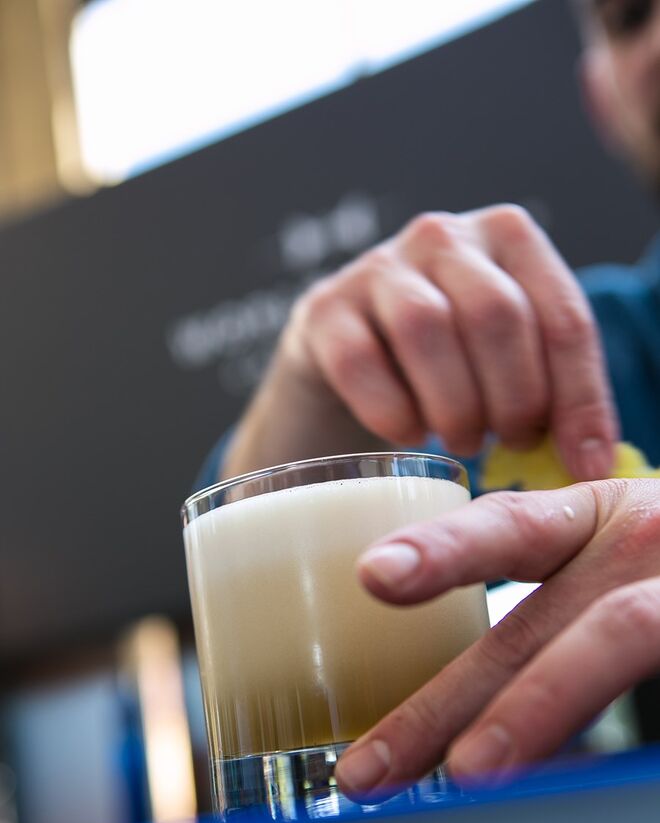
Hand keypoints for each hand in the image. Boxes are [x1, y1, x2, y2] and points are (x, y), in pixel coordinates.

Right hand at [224, 206, 617, 479]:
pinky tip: (410, 434)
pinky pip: (360, 362)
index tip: (582, 462)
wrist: (352, 354)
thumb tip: (592, 462)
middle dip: (513, 398)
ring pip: (427, 328)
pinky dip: (392, 411)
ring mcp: (377, 266)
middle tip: (511, 443)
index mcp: (509, 236)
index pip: (562, 314)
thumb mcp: (510, 360)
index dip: (579, 397)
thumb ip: (553, 393)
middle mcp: (443, 236)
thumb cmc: (448, 360)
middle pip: (496, 314)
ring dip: (454, 405)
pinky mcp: (324, 310)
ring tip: (464, 441)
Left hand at [335, 479, 659, 797]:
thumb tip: (453, 693)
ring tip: (468, 771)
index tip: (373, 577)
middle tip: (365, 768)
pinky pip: (655, 699)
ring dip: (533, 711)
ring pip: (608, 644)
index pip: (510, 528)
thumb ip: (548, 600)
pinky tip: (554, 779)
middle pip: (533, 625)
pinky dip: (614, 738)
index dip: (444, 550)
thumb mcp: (615, 548)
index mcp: (599, 519)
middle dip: (442, 701)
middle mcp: (640, 547)